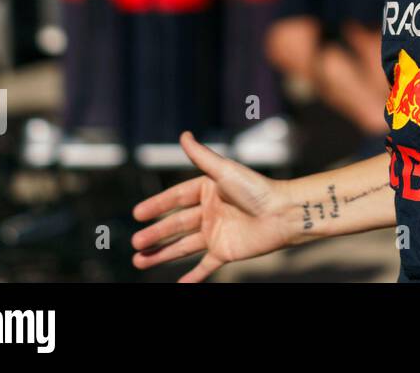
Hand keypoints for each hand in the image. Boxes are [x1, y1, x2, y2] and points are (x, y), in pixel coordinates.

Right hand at [132, 131, 293, 281]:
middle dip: (155, 234)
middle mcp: (211, 212)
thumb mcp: (225, 171)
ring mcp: (217, 233)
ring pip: (183, 246)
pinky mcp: (226, 251)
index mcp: (209, 190)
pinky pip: (205, 266)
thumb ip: (202, 156)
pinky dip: (192, 276)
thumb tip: (184, 134)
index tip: (136, 214)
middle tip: (135, 242)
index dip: (157, 206)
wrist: (283, 213)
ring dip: (162, 254)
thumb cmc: (257, 189)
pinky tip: (178, 285)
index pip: (176, 199)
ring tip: (140, 261)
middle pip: (176, 225)